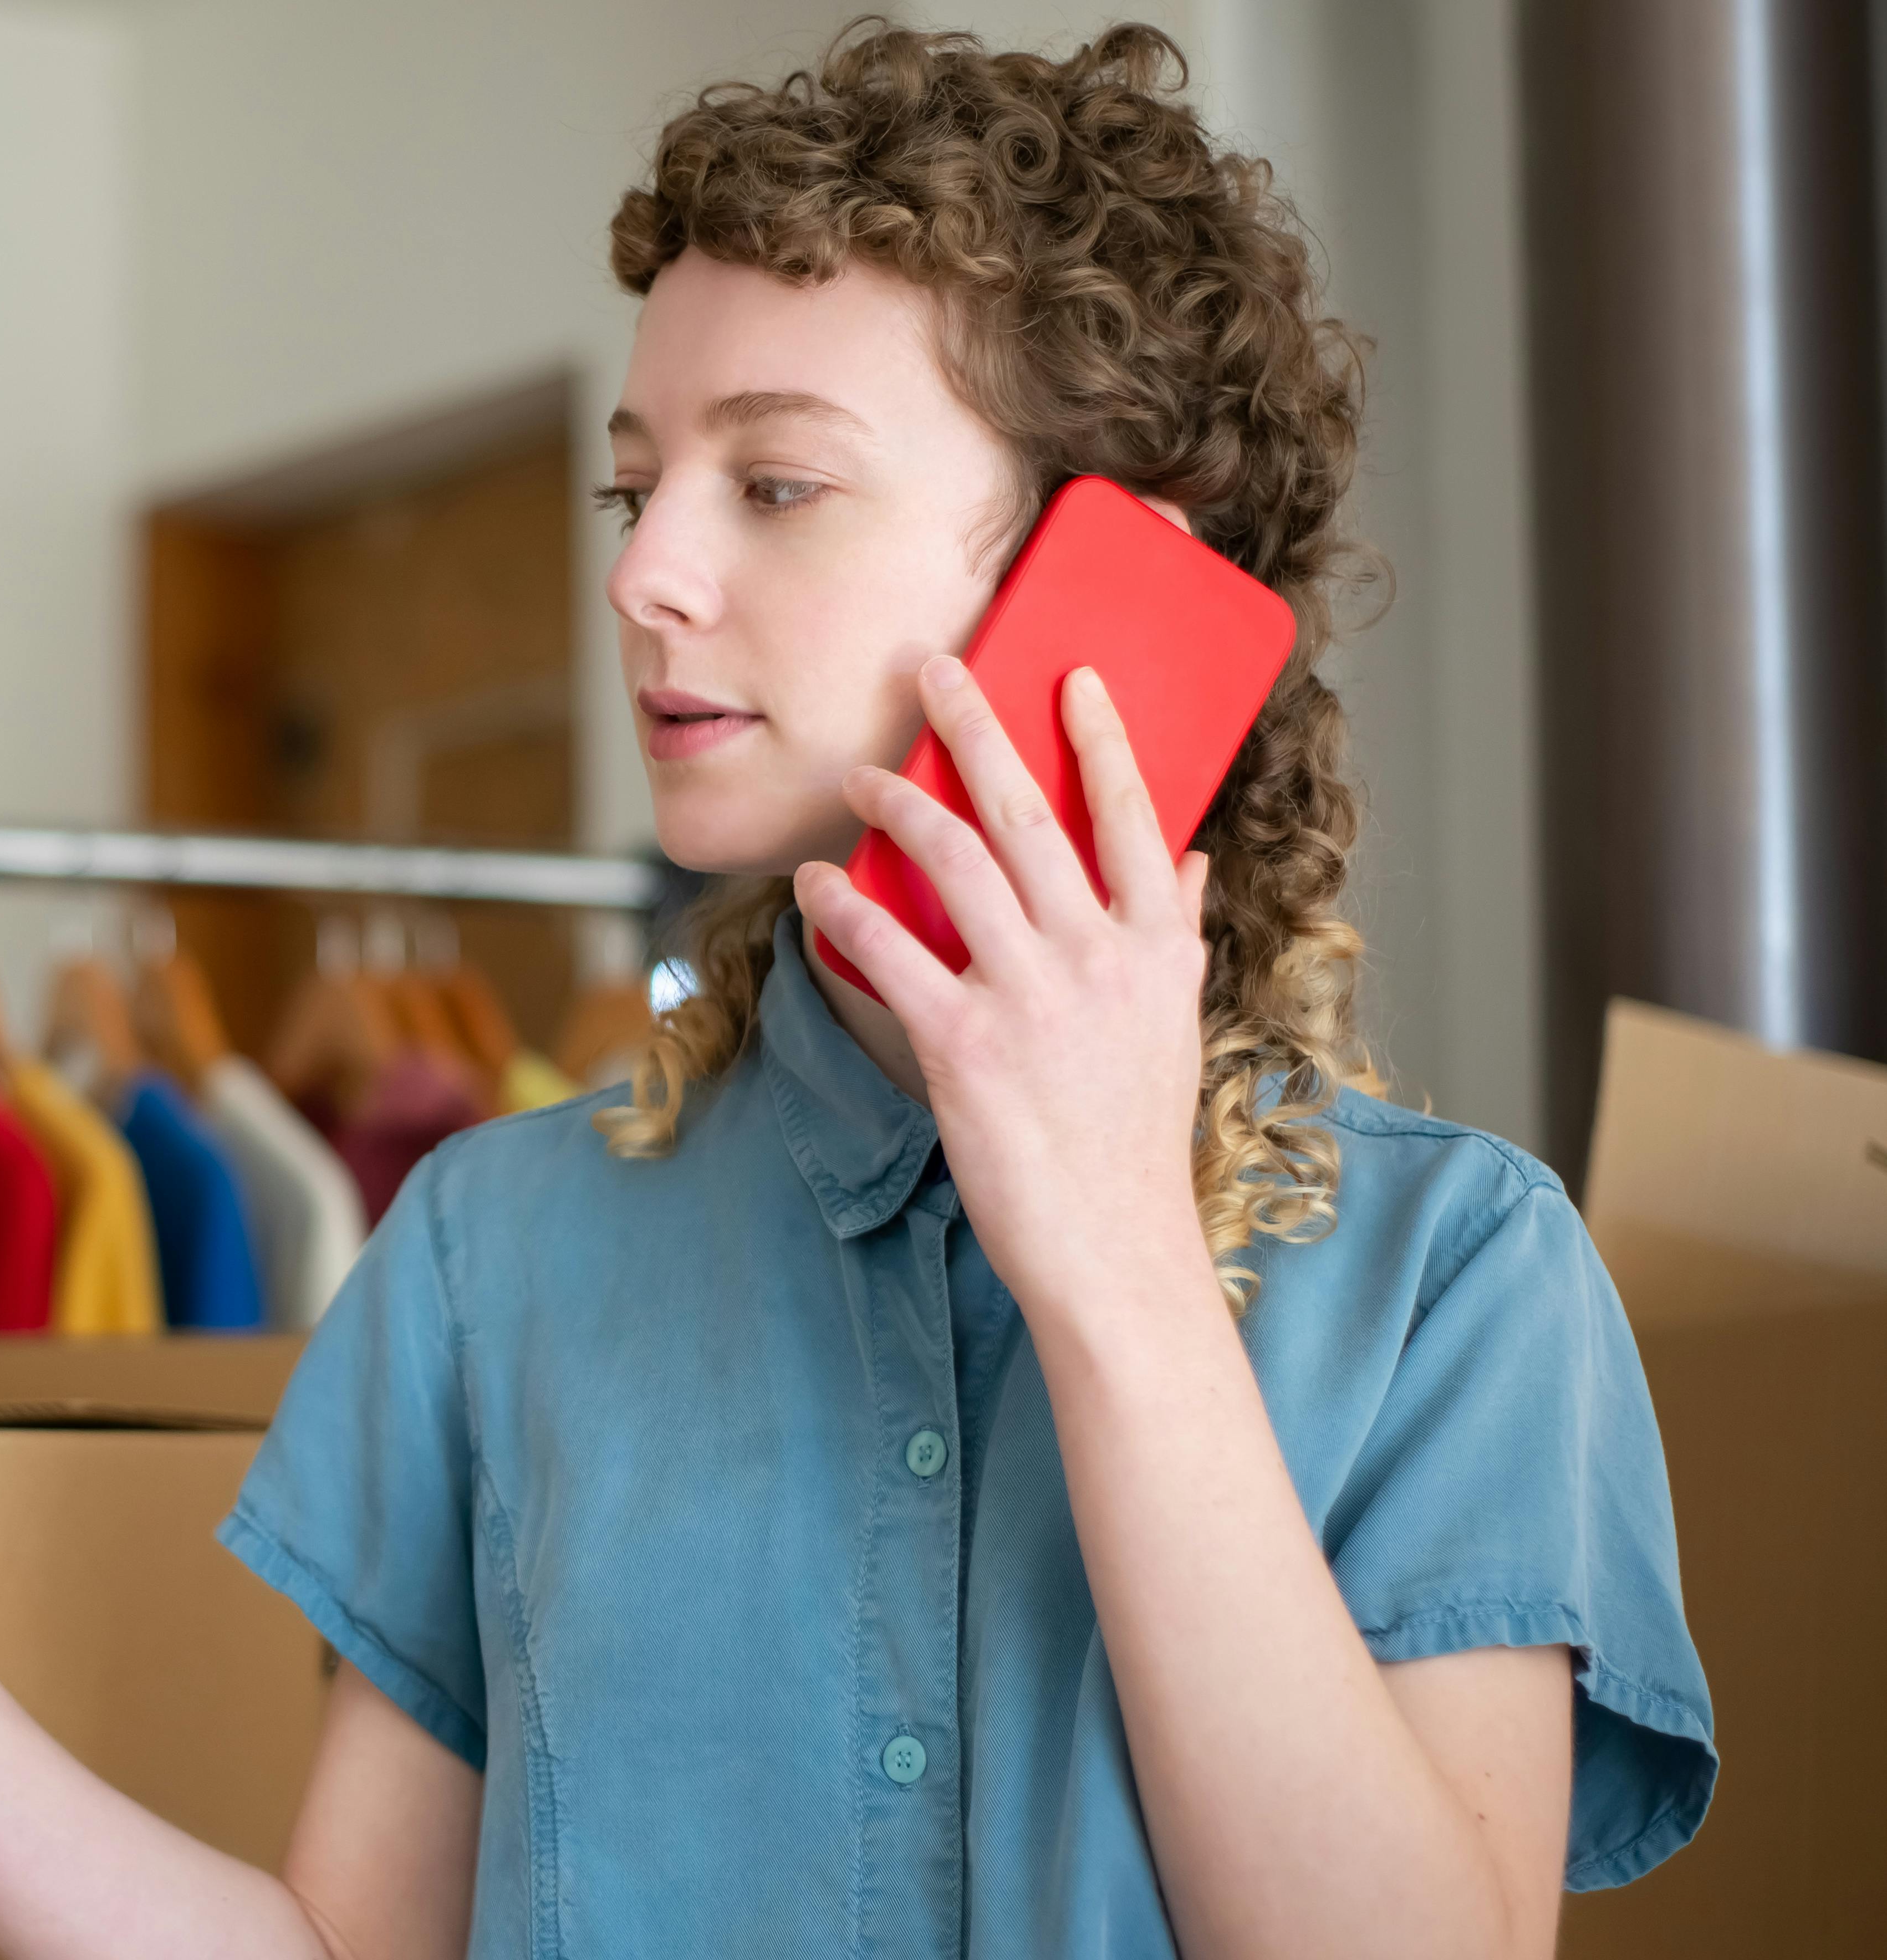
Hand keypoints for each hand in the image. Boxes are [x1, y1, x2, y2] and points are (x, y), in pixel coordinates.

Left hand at [795, 655, 1213, 1314]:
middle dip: (974, 732)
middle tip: (932, 672)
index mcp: (1157, 946)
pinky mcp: (964, 1045)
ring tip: (859, 777)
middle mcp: (1098, 957)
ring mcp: (1031, 997)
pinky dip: (846, 908)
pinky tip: (815, 882)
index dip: (1100, 740)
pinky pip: (891, 952)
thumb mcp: (1176, 1023)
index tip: (1070, 677)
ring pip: (957, 863)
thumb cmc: (1134, 1136)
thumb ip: (1176, 932)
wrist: (1114, 1244)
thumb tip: (1188, 862)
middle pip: (1029, 815)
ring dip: (898, 807)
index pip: (1132, 816)